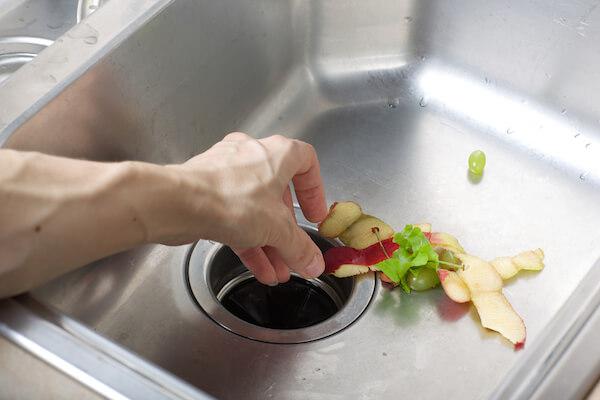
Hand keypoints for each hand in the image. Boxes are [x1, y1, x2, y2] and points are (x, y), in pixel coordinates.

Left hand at [165, 133, 327, 284]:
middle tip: (295, 254)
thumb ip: (299, 247)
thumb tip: (313, 263)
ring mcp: (227, 174)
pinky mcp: (208, 193)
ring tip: (278, 270)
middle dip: (288, 231)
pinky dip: (249, 242)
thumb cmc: (229, 199)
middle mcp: (251, 157)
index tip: (314, 215)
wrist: (177, 203)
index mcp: (275, 154)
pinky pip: (236, 218)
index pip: (306, 161)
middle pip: (278, 196)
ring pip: (255, 210)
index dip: (315, 190)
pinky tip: (258, 269)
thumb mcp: (277, 229)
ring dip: (269, 242)